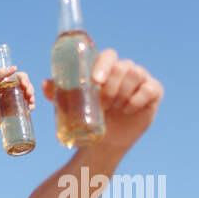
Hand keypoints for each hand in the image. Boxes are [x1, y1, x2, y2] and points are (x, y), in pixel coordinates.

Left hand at [0, 65, 34, 135]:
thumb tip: (14, 67)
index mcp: (8, 82)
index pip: (21, 77)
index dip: (25, 79)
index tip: (24, 85)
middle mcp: (13, 89)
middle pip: (27, 85)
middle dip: (30, 89)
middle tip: (28, 95)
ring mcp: (16, 99)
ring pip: (29, 95)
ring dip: (32, 96)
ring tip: (30, 101)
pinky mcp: (18, 109)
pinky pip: (28, 106)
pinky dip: (31, 106)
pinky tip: (30, 107)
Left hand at [42, 49, 162, 151]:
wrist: (104, 141)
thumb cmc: (87, 118)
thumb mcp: (69, 107)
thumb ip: (57, 94)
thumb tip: (45, 83)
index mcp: (105, 68)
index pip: (108, 56)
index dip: (103, 65)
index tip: (96, 80)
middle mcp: (125, 69)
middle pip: (122, 67)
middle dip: (111, 87)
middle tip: (103, 104)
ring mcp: (140, 79)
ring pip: (135, 75)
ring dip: (123, 93)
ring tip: (114, 108)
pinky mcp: (154, 92)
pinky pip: (149, 89)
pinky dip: (136, 100)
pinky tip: (128, 110)